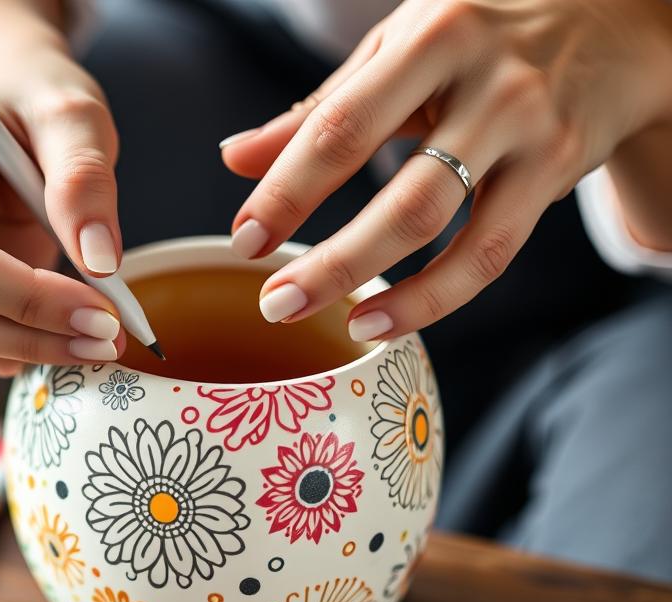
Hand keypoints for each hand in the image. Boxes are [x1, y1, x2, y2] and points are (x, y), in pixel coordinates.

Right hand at [0, 46, 124, 376]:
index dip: (21, 299)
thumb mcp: (74, 114)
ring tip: (95, 340)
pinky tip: (64, 334)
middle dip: (24, 338)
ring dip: (23, 350)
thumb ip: (85, 177)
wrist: (10, 103)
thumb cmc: (36, 100)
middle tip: (105, 341)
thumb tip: (99, 262)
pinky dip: (16, 345)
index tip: (99, 312)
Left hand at [222, 0, 671, 339]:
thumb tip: (235, 160)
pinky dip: (436, 295)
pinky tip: (385, 319)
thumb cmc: (479, 33)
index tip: (243, 239)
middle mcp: (487, 82)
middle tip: (275, 301)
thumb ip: (317, 109)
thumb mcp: (395, 50)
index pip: (340, 126)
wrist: (613, 17)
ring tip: (336, 324)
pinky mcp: (559, 168)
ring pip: (451, 230)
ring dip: (386, 289)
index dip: (286, 190)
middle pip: (400, 194)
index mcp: (431, 36)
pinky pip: (493, 252)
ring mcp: (530, 128)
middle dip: (331, 259)